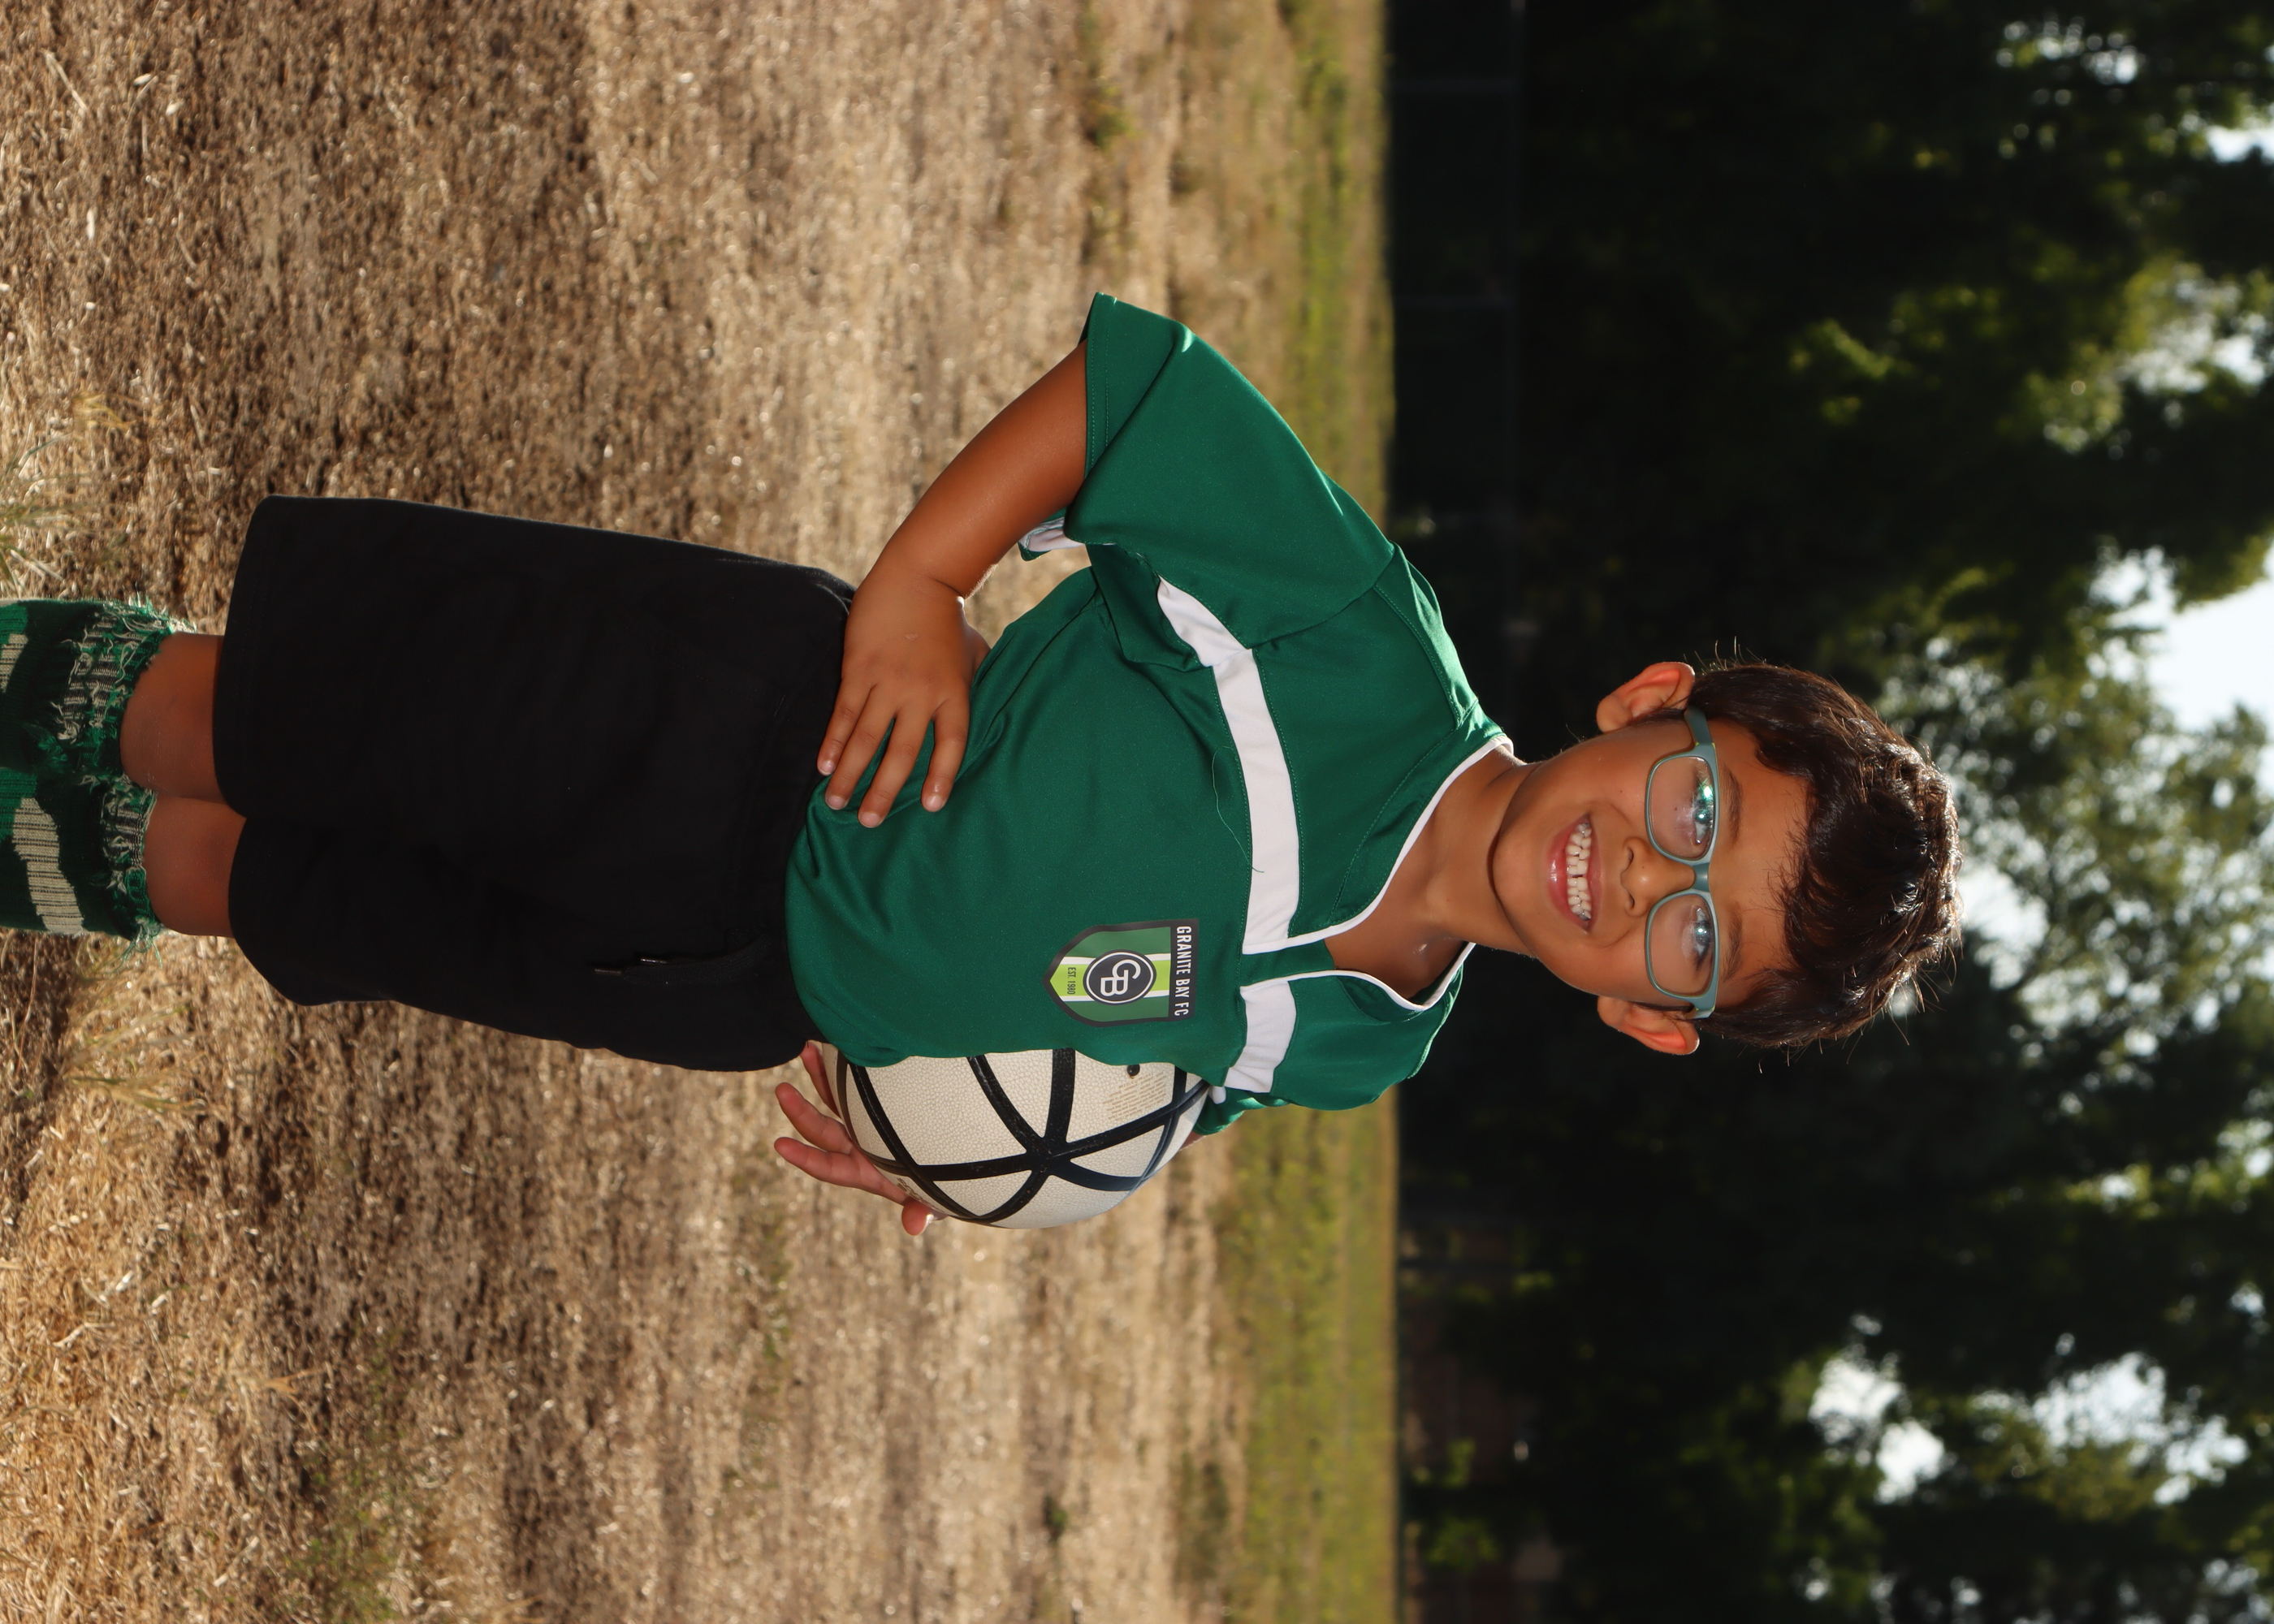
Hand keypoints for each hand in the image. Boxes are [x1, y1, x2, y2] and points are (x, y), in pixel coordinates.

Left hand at [772, 1042, 934, 1234]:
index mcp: (864, 1172)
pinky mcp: (872, 1102)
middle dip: (800, 1112)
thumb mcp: (934, 1200)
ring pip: (832, 1100)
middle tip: (781, 1090)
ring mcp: (862, 1122)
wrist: (956, 1162)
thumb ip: (921, 1211)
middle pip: (822, 1130)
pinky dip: (837, 1069)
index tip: (780, 1145)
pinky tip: (828, 1046)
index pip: (829, 1167)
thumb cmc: (943, 1186)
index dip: (806, 1158)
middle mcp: (857, 1147)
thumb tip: (912, 1227)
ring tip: (805, 1050)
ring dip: (817, 1076)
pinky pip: (849, 1085)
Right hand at [818, 568, 990, 825]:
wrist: (918, 576)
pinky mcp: (858, 668)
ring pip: (866, 738)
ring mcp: (887, 681)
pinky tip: (823, 766)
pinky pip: (844, 713)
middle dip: (883, 790)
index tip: (932, 806)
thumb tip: (986, 711)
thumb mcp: (973, 653)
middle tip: (869, 822)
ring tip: (835, 803)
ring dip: (849, 774)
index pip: (950, 743)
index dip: (941, 776)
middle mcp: (921, 693)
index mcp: (953, 692)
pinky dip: (833, 741)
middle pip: (902, 752)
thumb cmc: (948, 619)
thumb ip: (974, 685)